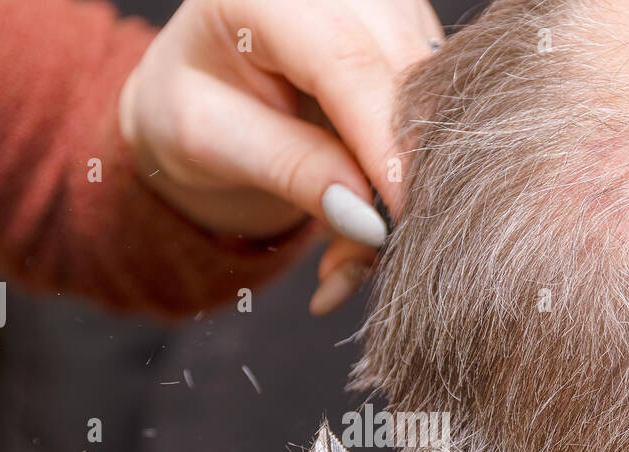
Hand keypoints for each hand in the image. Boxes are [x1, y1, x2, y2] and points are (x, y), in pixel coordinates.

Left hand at [119, 0, 443, 313]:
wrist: (201, 84)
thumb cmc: (191, 106)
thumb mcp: (212, 143)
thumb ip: (289, 169)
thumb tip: (367, 215)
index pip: (345, 61)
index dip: (381, 143)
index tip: (397, 218)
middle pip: (403, 73)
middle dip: (401, 170)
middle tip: (375, 251)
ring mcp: (383, 2)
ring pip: (432, 94)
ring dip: (408, 177)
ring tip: (357, 243)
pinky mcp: (412, 33)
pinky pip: (436, 106)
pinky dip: (412, 167)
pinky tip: (373, 209)